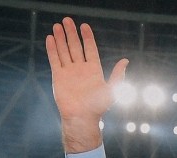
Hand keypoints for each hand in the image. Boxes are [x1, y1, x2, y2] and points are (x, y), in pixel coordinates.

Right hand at [45, 17, 128, 152]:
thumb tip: (125, 61)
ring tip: (58, 25)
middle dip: (71, 33)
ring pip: (64, 51)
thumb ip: (118, 75)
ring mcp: (69, 72)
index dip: (87, 37)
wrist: (81, 118)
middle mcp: (81, 69)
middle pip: (75, 46)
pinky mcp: (58, 76)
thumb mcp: (112, 91)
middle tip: (67, 20)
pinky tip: (50, 38)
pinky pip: (55, 60)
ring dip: (61, 38)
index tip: (84, 25)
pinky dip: (52, 49)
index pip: (90, 49)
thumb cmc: (98, 107)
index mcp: (93, 70)